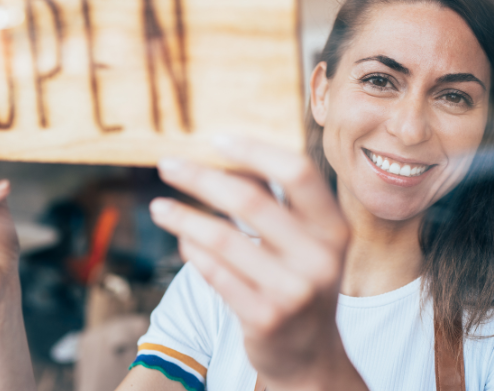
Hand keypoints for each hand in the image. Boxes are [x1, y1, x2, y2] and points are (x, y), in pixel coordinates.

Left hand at [149, 137, 365, 390]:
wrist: (310, 355)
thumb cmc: (298, 280)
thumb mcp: (306, 241)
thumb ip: (277, 202)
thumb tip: (222, 155)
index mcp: (334, 227)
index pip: (298, 172)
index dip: (255, 150)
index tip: (215, 139)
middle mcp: (320, 257)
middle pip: (251, 200)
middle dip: (201, 178)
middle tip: (167, 164)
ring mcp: (294, 290)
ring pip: (223, 238)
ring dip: (183, 217)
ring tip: (159, 206)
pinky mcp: (266, 318)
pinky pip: (215, 273)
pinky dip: (193, 252)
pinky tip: (182, 241)